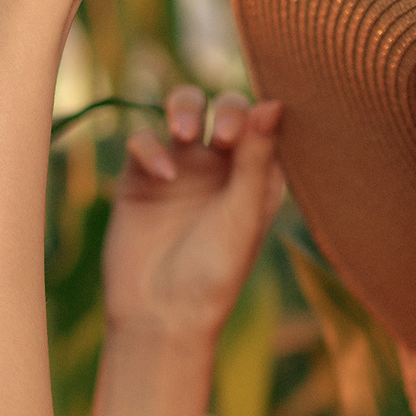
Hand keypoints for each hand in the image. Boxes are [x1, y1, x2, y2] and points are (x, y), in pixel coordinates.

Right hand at [101, 87, 286, 343]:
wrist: (161, 314)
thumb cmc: (214, 272)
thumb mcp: (243, 213)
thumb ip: (256, 157)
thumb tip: (274, 102)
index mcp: (256, 177)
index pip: (264, 122)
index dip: (259, 114)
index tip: (247, 136)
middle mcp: (220, 168)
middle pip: (224, 107)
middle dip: (224, 109)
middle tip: (221, 137)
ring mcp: (180, 169)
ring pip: (182, 110)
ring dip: (184, 107)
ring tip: (184, 131)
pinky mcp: (140, 178)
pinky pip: (144, 140)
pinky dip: (150, 147)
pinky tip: (161, 176)